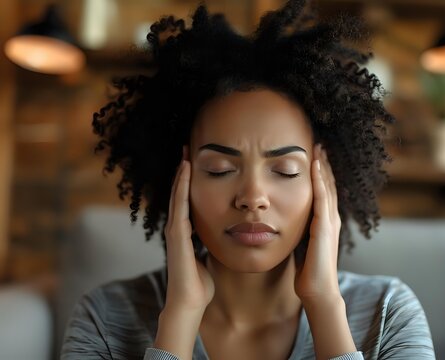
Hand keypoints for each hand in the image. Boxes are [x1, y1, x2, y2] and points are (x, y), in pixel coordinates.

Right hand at [163, 147, 214, 312]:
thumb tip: (222, 239)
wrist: (190, 303)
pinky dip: (181, 187)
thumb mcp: (208, 258)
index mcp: (186, 233)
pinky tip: (185, 171)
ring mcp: (175, 230)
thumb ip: (210, 246)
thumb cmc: (200, 285)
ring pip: (178, 196)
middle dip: (184, 172)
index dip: (189, 182)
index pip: (187, 201)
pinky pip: (180, 205)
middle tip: (188, 149)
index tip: (196, 162)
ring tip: (185, 154)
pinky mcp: (177, 235)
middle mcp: (178, 228)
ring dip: (181, 174)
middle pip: (180, 193)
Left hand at [294, 144, 341, 304]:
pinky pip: (322, 197)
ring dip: (323, 166)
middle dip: (324, 164)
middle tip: (319, 143)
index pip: (323, 192)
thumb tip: (286, 221)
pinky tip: (316, 165)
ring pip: (327, 187)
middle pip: (328, 184)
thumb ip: (299, 231)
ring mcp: (330, 221)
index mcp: (325, 222)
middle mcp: (331, 218)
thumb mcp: (302, 244)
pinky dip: (320, 180)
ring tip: (319, 147)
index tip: (313, 155)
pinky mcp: (325, 227)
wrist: (317, 291)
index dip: (320, 173)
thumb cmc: (308, 272)